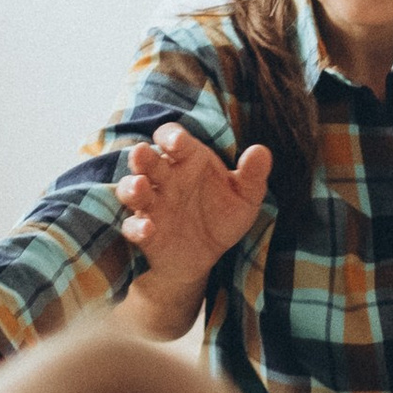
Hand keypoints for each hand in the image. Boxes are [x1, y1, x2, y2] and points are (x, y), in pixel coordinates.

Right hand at [117, 123, 271, 294]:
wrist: (207, 256)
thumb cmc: (222, 216)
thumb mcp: (245, 197)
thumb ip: (253, 174)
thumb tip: (261, 150)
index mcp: (187, 161)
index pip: (173, 138)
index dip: (171, 136)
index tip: (176, 142)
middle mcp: (165, 178)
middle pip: (146, 160)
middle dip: (142, 156)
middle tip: (141, 153)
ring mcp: (152, 204)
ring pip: (131, 189)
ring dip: (132, 187)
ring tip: (140, 186)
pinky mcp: (144, 232)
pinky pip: (132, 226)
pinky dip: (137, 227)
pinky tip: (148, 228)